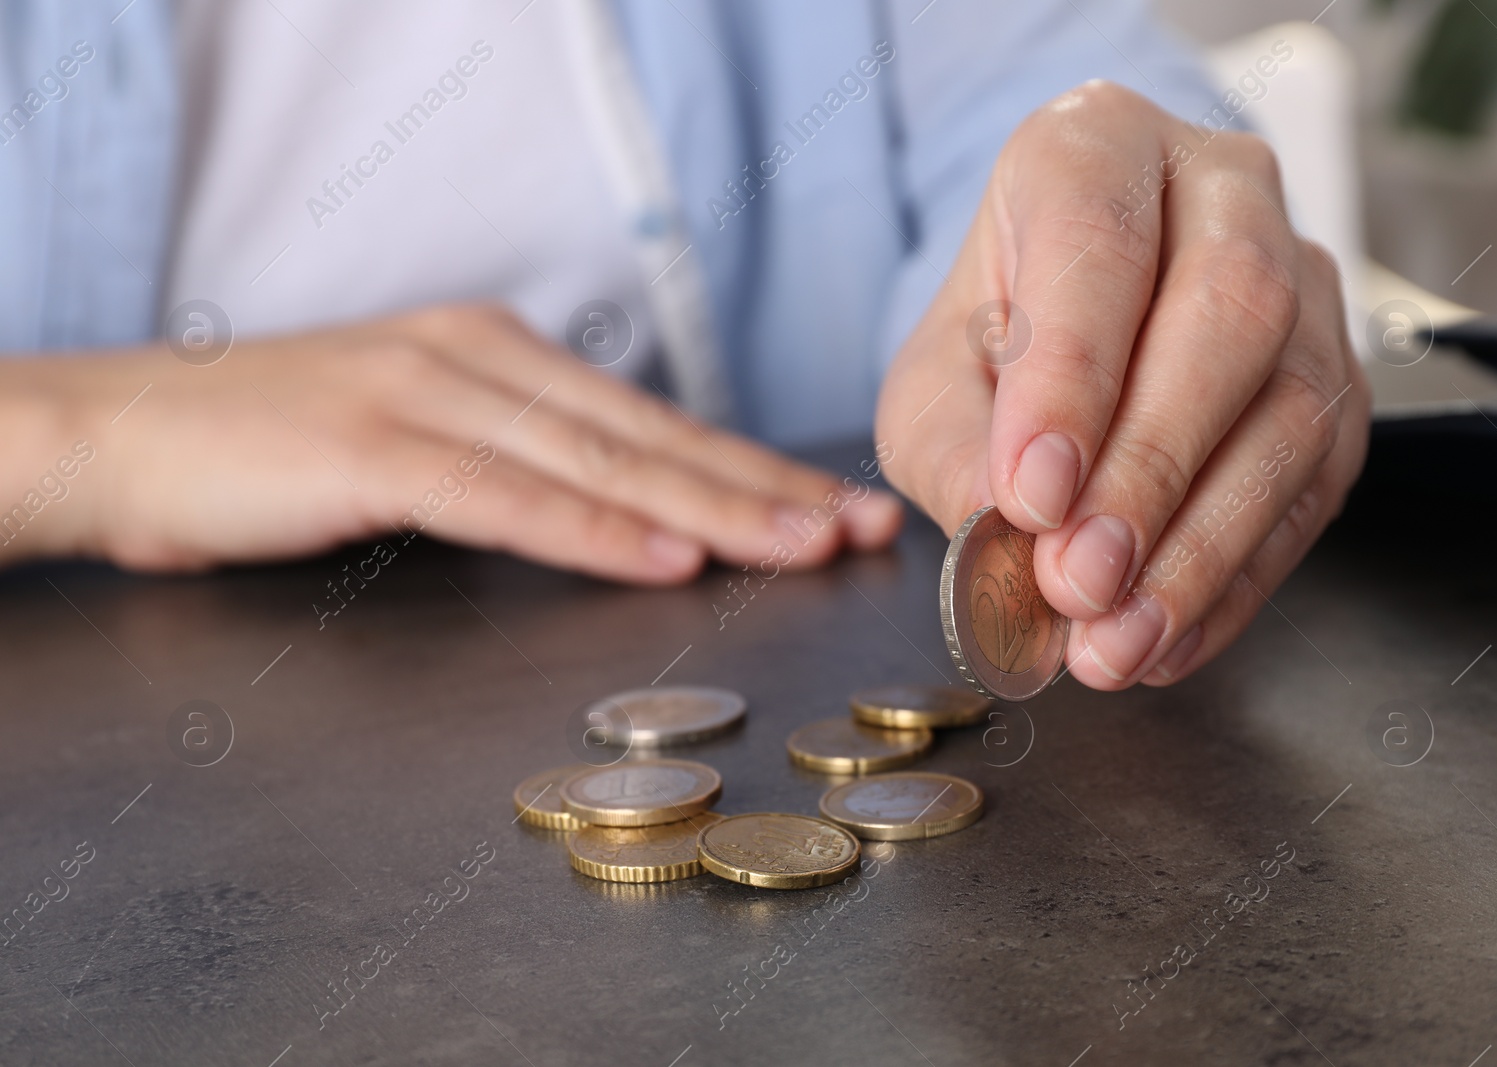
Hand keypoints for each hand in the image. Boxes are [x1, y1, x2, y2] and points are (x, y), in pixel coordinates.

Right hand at [10, 304, 900, 578]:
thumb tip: (612, 512)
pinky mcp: (375, 443)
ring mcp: (431, 392)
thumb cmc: (268, 453)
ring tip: (803, 545)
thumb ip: (511, 464)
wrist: (118, 434)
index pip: (652, 424)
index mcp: (501, 355)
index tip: (834, 507)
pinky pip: (509, 494)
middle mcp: (484, 357)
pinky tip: (667, 557)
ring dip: (712, 509)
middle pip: (652, 438)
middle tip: (860, 526)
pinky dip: (597, 530)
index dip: (751, 469)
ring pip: (601, 462)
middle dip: (765, 489)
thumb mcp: (415, 440)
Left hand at [877, 82, 1369, 689]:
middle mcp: (1221, 190)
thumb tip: (1011, 537)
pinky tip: (1170, 639)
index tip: (1032, 496)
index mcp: (1096, 147)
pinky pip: (1315, 485)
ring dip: (1202, 546)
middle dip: (1150, 468)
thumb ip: (957, 448)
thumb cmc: (999, 334)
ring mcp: (1304, 279)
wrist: (1072, 320)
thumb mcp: (935, 381)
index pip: (1100, 244)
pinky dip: (1239, 579)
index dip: (1072, 378)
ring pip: (1293, 405)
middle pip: (1228, 313)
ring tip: (1118, 640)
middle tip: (1080, 581)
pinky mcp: (1340, 378)